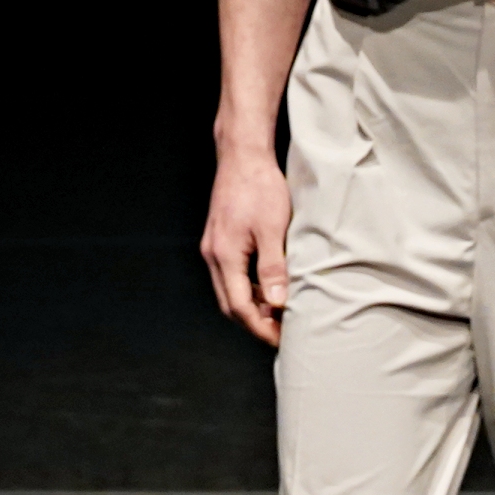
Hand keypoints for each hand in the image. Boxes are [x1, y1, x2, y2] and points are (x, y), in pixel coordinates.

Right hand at [201, 155, 295, 347]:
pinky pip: (230, 274)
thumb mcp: (273, 229)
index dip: (260, 327)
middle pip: (230, 304)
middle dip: (253, 322)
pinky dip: (247, 287)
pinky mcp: (219, 239)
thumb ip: (273, 268)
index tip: (281, 338)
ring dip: (251, 305)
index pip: (240, 306)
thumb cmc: (259, 187)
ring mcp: (213, 247)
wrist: (243, 155)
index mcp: (225, 256)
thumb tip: (277, 303)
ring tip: (278, 312)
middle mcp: (213, 255)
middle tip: (280, 332)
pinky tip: (267, 286)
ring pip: (229, 290)